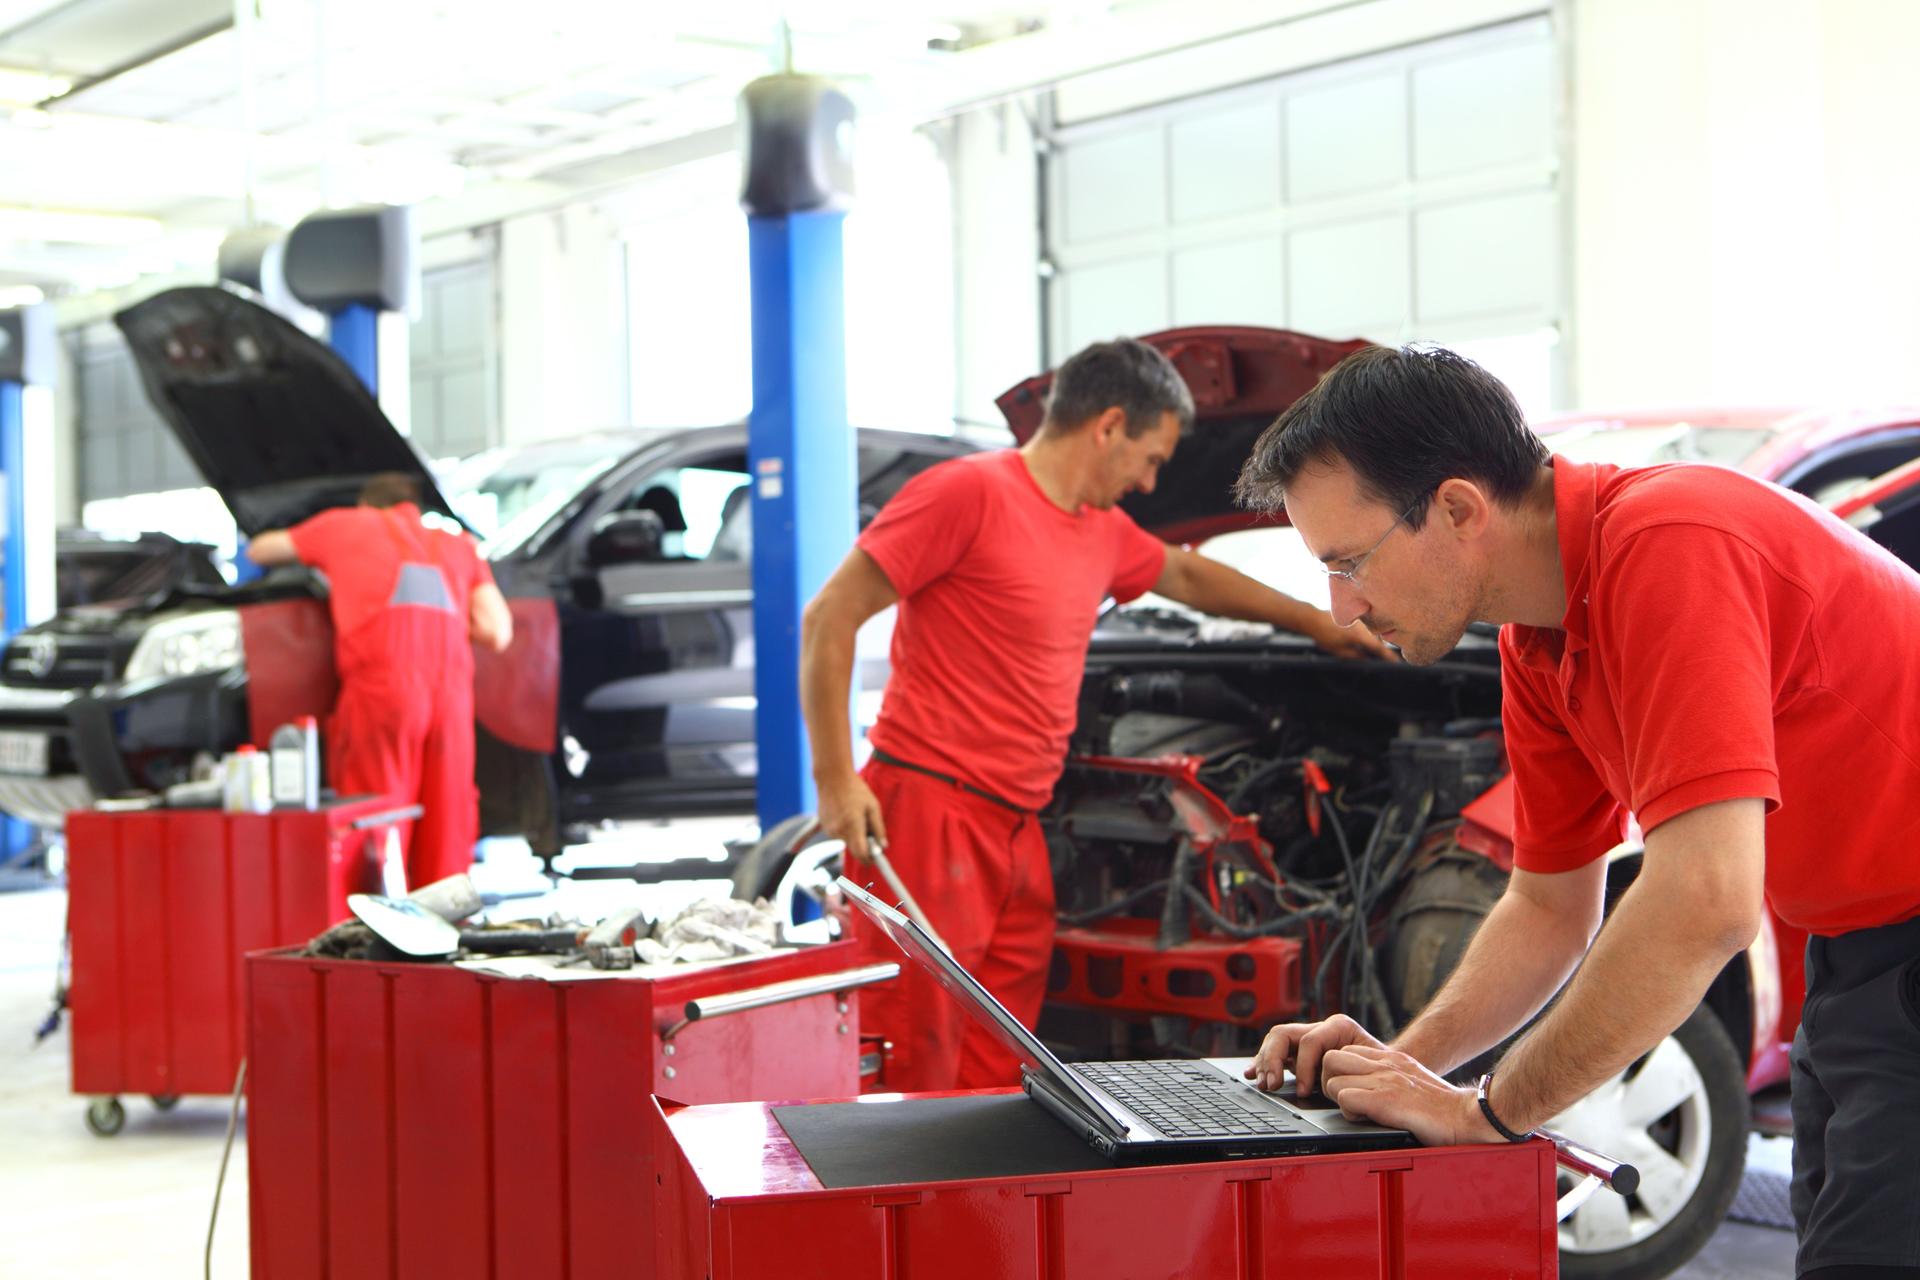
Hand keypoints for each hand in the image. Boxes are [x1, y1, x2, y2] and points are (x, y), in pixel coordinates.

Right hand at [817, 771, 886, 857]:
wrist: (832, 777)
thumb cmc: (855, 789)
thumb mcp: (873, 806)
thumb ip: (879, 828)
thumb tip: (883, 846)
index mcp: (853, 826)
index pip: (861, 854)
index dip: (870, 859)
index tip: (876, 859)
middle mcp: (839, 831)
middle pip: (854, 850)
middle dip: (863, 847)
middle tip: (870, 833)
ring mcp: (830, 829)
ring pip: (846, 842)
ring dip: (854, 836)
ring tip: (856, 817)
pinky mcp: (824, 826)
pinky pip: (838, 835)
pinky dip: (845, 830)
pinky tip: (847, 814)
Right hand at [1245, 1012, 1384, 1092]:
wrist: (1390, 1069)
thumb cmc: (1385, 1068)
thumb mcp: (1376, 1066)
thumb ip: (1356, 1070)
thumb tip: (1334, 1084)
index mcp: (1339, 1026)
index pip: (1309, 1041)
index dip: (1302, 1067)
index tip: (1303, 1092)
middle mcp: (1320, 1028)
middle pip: (1283, 1034)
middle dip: (1272, 1059)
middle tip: (1271, 1084)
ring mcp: (1308, 1038)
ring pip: (1275, 1041)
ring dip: (1264, 1062)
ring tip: (1263, 1083)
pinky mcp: (1301, 1052)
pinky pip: (1276, 1052)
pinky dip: (1263, 1063)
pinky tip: (1252, 1073)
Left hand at [1306, 613, 1393, 659]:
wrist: (1313, 619)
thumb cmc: (1325, 636)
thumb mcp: (1340, 652)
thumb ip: (1357, 657)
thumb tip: (1369, 661)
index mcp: (1361, 635)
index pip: (1380, 648)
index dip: (1389, 657)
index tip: (1398, 663)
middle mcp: (1364, 626)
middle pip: (1378, 641)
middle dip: (1383, 651)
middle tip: (1390, 662)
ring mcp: (1360, 621)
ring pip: (1372, 635)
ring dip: (1375, 644)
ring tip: (1378, 656)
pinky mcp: (1355, 619)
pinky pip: (1366, 630)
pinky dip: (1368, 638)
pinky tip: (1364, 645)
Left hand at [1318, 1044, 1500, 1146]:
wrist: (1469, 1115)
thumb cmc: (1443, 1106)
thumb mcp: (1412, 1079)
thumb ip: (1389, 1077)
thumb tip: (1367, 1089)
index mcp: (1390, 1057)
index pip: (1344, 1052)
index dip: (1341, 1072)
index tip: (1351, 1090)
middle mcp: (1383, 1064)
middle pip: (1330, 1059)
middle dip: (1330, 1082)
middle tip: (1347, 1101)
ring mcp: (1383, 1080)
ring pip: (1332, 1080)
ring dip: (1339, 1100)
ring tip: (1360, 1112)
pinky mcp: (1385, 1100)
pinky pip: (1345, 1100)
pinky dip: (1350, 1113)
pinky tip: (1369, 1120)